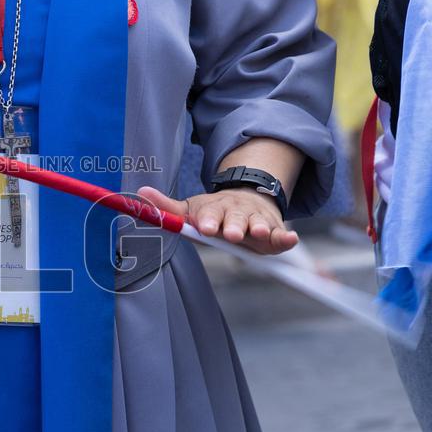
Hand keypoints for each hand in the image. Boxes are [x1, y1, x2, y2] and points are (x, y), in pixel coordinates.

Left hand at [138, 186, 298, 254]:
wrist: (247, 198)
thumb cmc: (214, 212)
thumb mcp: (192, 210)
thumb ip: (168, 209)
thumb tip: (141, 192)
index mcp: (215, 209)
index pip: (210, 214)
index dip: (208, 220)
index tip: (204, 227)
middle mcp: (236, 213)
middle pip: (235, 219)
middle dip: (233, 226)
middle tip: (230, 233)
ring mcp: (256, 220)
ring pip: (259, 224)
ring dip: (259, 228)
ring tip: (259, 232)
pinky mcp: (274, 230)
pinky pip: (281, 235)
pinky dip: (287, 237)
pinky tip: (291, 239)